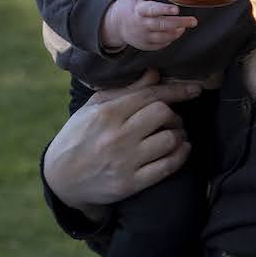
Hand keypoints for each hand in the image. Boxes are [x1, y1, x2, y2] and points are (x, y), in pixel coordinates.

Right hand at [42, 70, 201, 209]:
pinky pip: (168, 166)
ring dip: (179, 135)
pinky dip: (181, 155)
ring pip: (170, 139)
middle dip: (173, 115)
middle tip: (171, 119)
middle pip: (164, 114)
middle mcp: (117, 135)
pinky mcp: (131, 182)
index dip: (177, 91)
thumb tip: (154, 73)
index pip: (150, 95)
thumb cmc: (78, 137)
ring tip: (174, 135)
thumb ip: (124, 91)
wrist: (61, 178)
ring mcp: (125, 160)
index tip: (194, 90)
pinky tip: (180, 150)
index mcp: (106, 113)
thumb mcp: (92, 108)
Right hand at [101, 0, 196, 50]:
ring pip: (163, 37)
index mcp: (138, 10)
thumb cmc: (129, 7)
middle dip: (179, 23)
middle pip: (162, 25)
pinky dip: (170, 39)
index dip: (164, 10)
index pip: (152, 10)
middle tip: (193, 21)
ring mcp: (142, 36)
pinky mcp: (144, 45)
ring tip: (184, 27)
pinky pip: (160, 45)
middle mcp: (141, 24)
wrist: (114, 24)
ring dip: (176, 32)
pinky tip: (175, 32)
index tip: (176, 9)